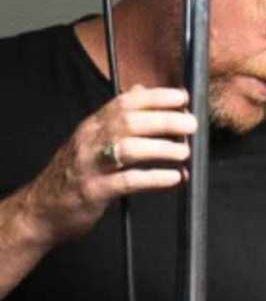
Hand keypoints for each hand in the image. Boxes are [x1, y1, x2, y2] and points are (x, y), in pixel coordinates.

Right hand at [14, 84, 193, 242]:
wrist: (39, 210)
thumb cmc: (70, 174)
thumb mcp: (89, 139)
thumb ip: (116, 116)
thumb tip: (141, 90)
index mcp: (91, 126)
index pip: (124, 103)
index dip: (156, 97)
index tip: (182, 98)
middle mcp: (89, 141)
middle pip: (130, 122)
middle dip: (165, 121)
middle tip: (190, 124)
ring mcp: (90, 166)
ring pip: (129, 149)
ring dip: (161, 149)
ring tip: (183, 152)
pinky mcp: (93, 191)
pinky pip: (128, 182)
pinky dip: (154, 178)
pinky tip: (174, 178)